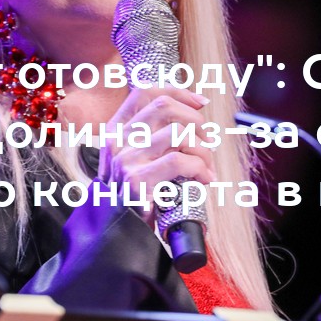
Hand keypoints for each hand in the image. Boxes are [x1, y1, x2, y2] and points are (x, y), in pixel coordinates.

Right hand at [96, 87, 214, 225]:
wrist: (113, 229)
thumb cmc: (131, 193)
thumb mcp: (135, 157)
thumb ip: (154, 135)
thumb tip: (195, 111)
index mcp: (115, 129)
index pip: (145, 92)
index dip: (177, 92)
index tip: (200, 103)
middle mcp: (117, 140)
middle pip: (163, 105)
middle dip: (195, 120)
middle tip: (206, 140)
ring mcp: (125, 160)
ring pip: (177, 132)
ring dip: (202, 149)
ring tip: (205, 166)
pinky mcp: (136, 181)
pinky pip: (179, 162)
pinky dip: (200, 168)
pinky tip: (203, 179)